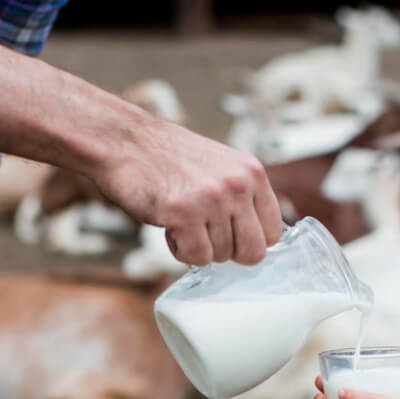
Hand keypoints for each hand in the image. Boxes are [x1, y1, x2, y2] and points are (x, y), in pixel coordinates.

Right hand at [95, 120, 283, 266]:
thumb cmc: (168, 158)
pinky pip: (196, 257)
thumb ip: (242, 197)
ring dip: (198, 247)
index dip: (250, 240)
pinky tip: (170, 227)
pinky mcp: (184, 214)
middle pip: (253, 252)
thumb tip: (258, 239)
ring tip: (181, 220)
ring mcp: (212, 200)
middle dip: (229, 253)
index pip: (274, 231)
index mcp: (252, 173)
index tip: (231, 236)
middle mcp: (237, 185)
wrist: (124, 141)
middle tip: (206, 236)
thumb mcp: (220, 167)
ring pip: (221, 256)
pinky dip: (180, 250)